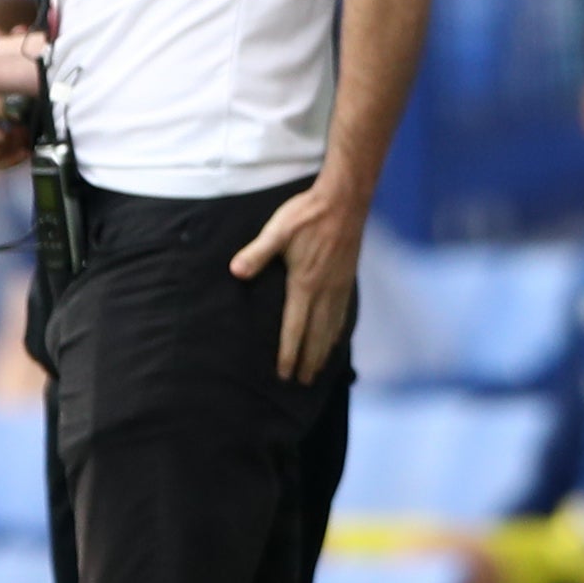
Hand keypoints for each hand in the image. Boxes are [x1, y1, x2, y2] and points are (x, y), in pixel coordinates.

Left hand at [228, 176, 362, 381]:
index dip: (289, 353)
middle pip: (316, 335)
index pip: (295, 327)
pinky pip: (343, 313)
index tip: (285, 373)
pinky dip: (337, 332)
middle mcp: (324, 291)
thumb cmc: (307, 214)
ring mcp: (339, 286)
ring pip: (331, 327)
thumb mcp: (277, 230)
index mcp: (305, 283)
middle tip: (302, 382)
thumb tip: (236, 271)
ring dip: (323, 351)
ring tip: (317, 370)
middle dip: (308, 360)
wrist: (344, 200)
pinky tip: (335, 338)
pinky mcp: (347, 278)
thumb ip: (257, 253)